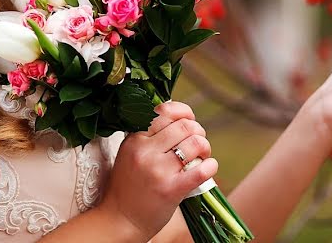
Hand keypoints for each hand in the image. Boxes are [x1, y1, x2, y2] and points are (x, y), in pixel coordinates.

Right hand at [100, 101, 218, 239]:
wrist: (120, 219)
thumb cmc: (130, 185)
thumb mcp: (130, 153)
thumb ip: (149, 135)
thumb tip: (181, 118)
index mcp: (135, 139)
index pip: (165, 112)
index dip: (184, 112)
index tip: (190, 120)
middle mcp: (145, 151)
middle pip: (184, 126)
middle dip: (198, 130)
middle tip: (198, 143)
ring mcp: (158, 170)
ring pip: (195, 143)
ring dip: (205, 147)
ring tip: (202, 156)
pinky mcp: (171, 190)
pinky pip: (201, 170)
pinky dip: (211, 166)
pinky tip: (209, 167)